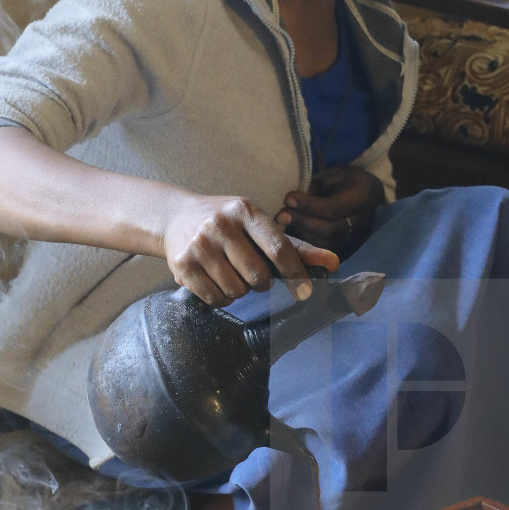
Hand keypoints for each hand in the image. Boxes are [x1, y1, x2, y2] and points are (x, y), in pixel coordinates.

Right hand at [163, 193, 338, 305]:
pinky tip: (215, 280)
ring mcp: (199, 245)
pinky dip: (221, 297)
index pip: (278, 247)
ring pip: (236, 291)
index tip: (304, 292)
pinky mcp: (182, 265)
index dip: (294, 273)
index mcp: (246, 211)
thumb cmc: (227, 223)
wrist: (174, 217)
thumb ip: (296, 247)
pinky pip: (215, 298)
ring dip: (239, 290)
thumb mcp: (259, 225)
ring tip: (230, 272)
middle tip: (252, 273)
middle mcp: (221, 224)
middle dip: (260, 283)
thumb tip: (333, 263)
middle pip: (258, 276)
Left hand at [276, 167, 384, 248]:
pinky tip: (296, 231)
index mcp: (361, 197)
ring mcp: (358, 237)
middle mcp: (363, 221)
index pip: (333, 208)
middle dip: (302, 222)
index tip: (288, 199)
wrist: (369, 194)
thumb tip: (292, 203)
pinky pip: (327, 250)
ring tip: (286, 222)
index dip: (308, 205)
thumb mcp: (331, 175)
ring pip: (327, 243)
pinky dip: (309, 241)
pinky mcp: (351, 247)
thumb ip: (315, 187)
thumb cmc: (346, 181)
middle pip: (330, 230)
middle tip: (281, 215)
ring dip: (303, 233)